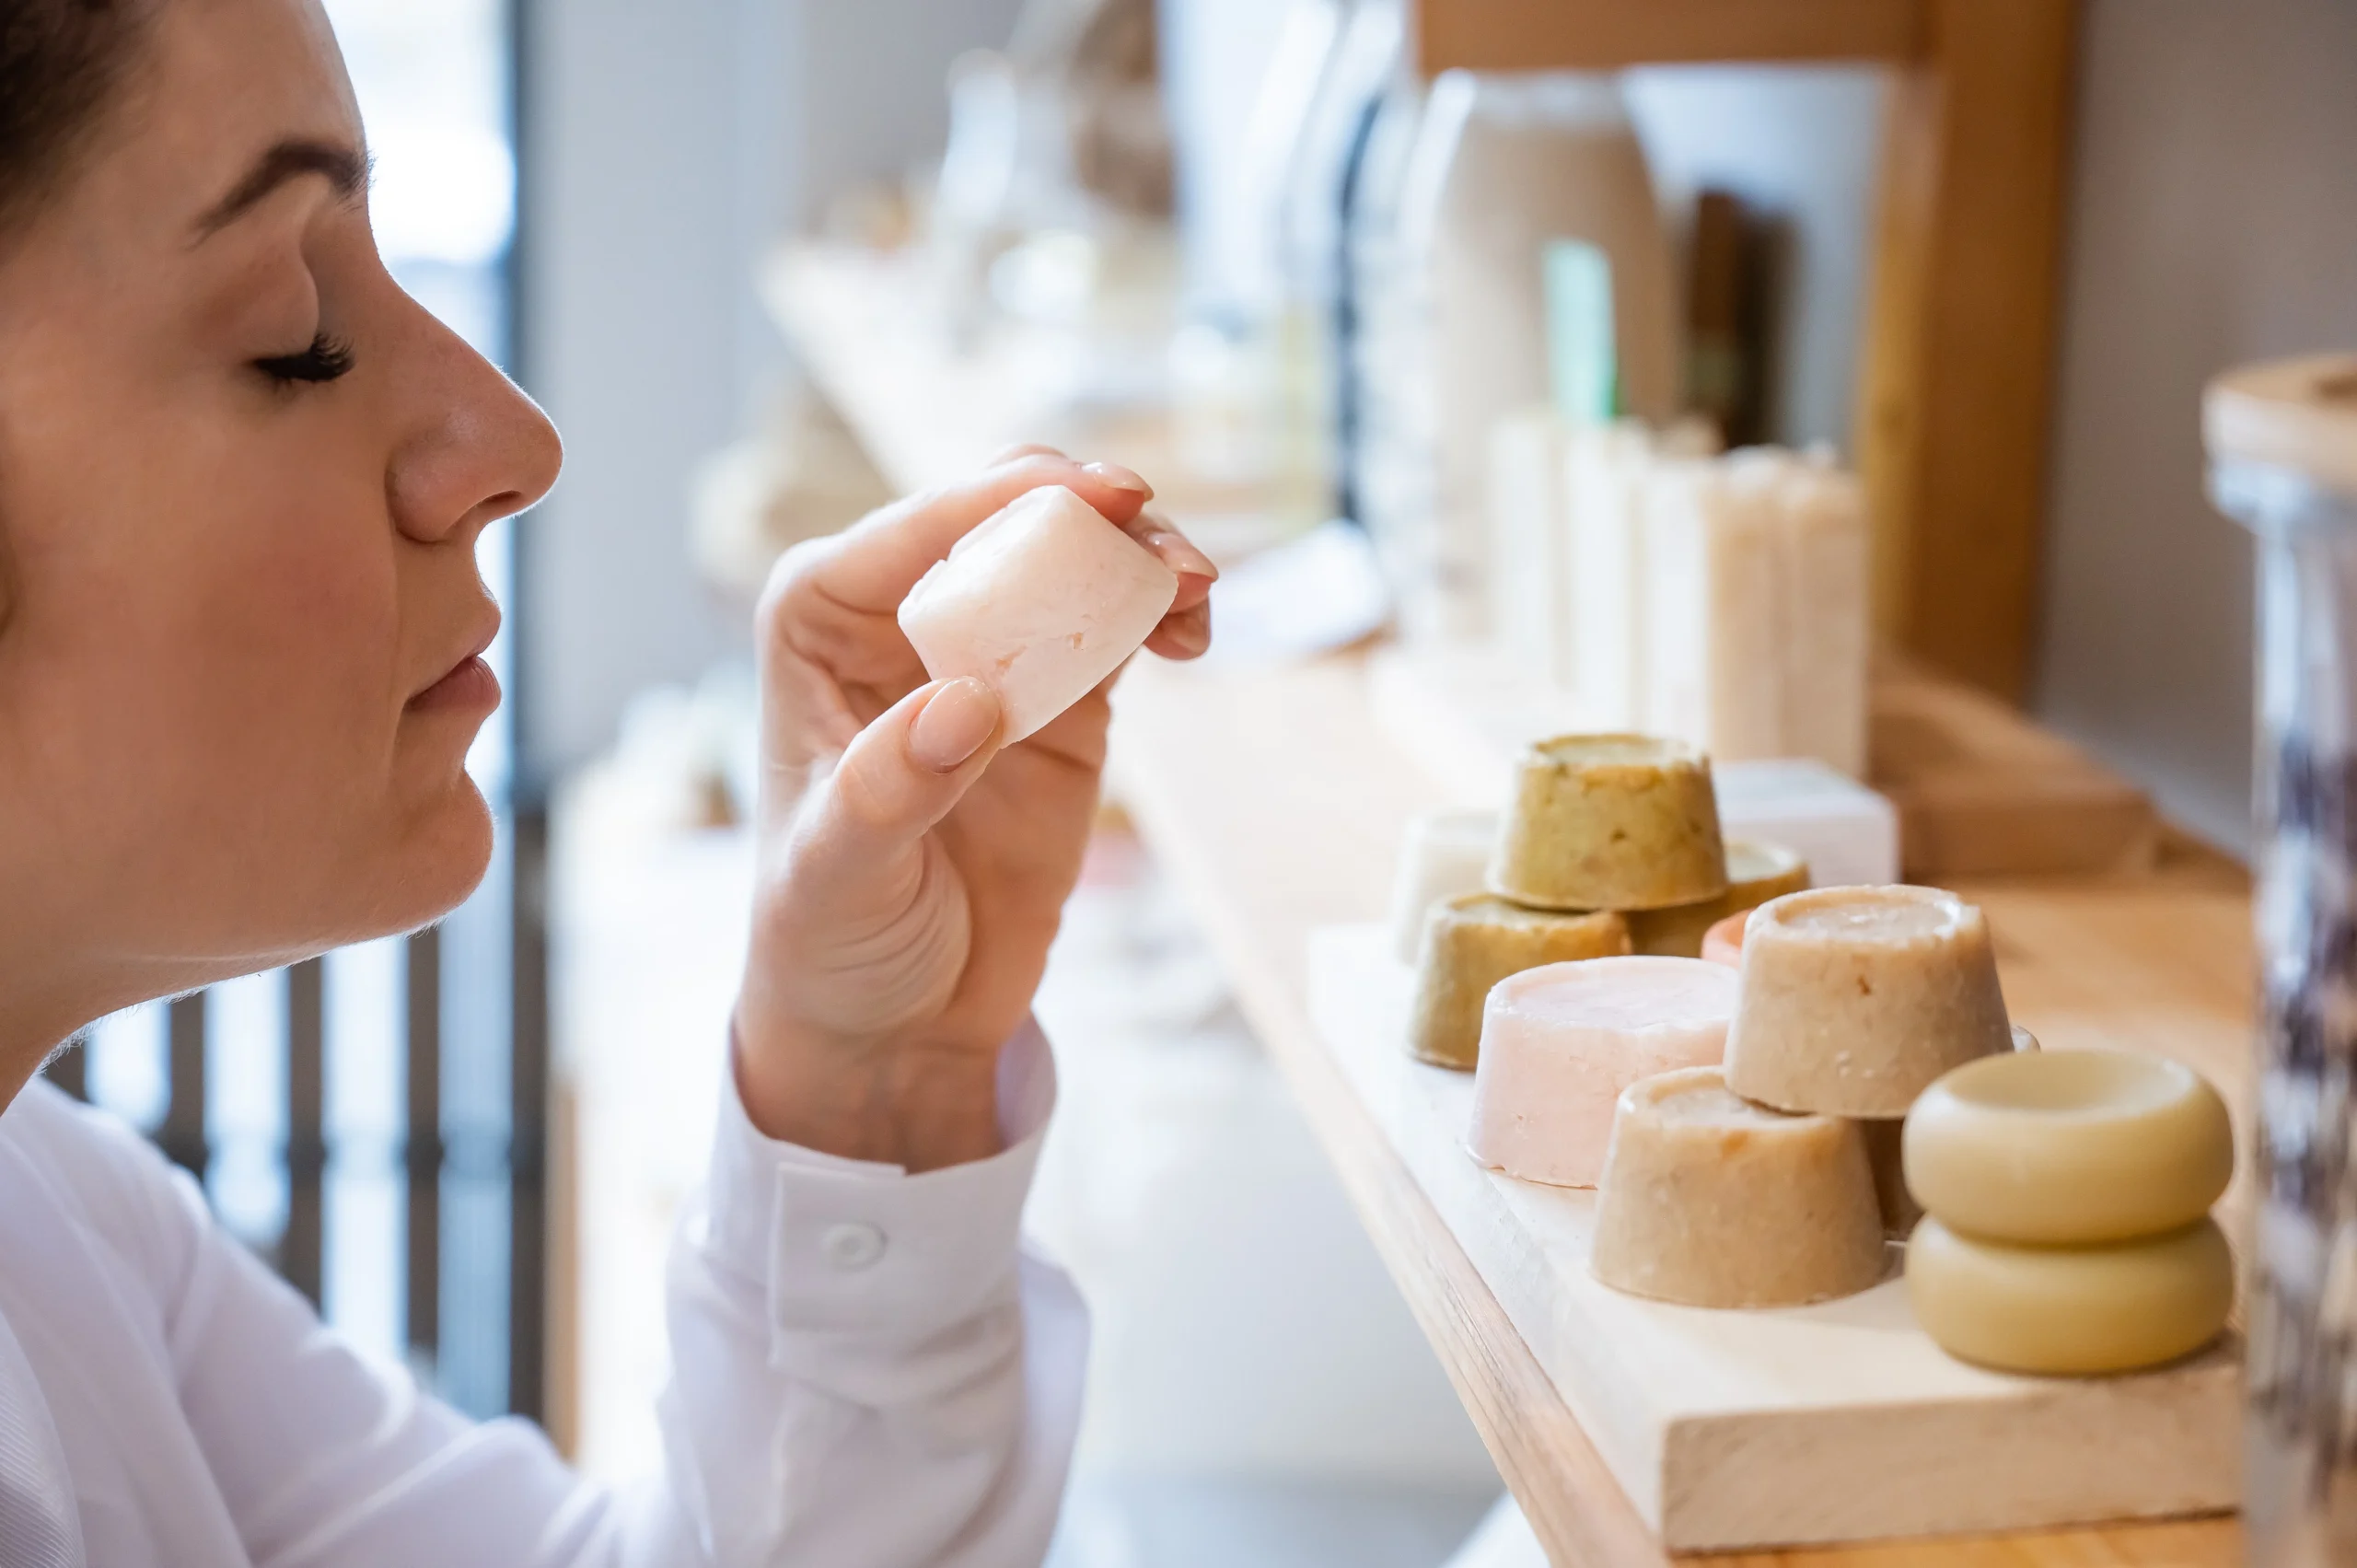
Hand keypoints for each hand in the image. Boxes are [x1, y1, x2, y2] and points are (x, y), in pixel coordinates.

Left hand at [732, 449, 1215, 1169]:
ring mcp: (991, 652)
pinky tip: (1193, 637)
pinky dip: (1162, 613)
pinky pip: (1118, 625)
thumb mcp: (836, 876)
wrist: (897, 1022)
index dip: (1009, 499)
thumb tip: (965, 703)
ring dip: (1143, 555)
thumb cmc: (829, 940)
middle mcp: (902, 614)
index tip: (1100, 499)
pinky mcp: (1061, 701)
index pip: (920, 530)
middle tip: (1165, 551)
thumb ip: (889, 791)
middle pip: (1009, 515)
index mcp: (821, 620)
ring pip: (1075, 557)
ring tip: (1198, 595)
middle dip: (1090, 511)